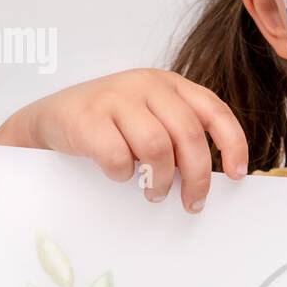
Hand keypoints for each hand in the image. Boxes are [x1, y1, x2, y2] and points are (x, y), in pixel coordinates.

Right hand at [0, 68, 247, 212]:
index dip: (232, 144)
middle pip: (189, 136)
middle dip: (197, 177)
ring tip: (154, 193)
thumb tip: (210, 179)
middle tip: (193, 203)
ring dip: (160, 181)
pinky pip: (119, 157)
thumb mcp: (149, 118)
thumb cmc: (109, 124)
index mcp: (169, 84)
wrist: (50, 118)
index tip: (237, 175)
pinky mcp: (87, 118)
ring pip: (157, 147)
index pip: (214, 111)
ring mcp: (115, 97)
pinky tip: (119, 175)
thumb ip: (179, 135)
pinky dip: (124, 175)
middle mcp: (145, 84)